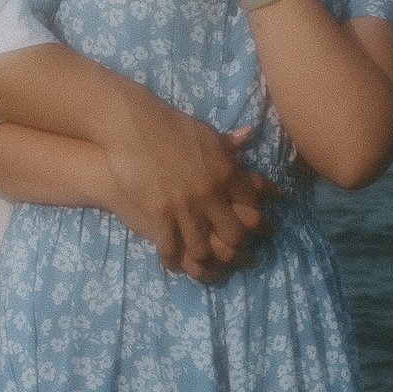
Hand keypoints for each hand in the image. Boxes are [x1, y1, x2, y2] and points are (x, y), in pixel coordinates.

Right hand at [100, 101, 276, 280]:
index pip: (252, 208)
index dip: (257, 223)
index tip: (259, 229)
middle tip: (235, 255)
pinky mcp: (159, 214)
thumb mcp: (206, 132)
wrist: (134, 126)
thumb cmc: (170, 126)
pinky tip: (171, 262)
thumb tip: (248, 134)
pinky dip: (172, 260)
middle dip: (236, 249)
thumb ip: (227, 144)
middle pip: (234, 236)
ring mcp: (184, 206)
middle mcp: (211, 193)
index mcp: (227, 172)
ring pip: (203, 248)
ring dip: (204, 260)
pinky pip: (170, 247)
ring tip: (203, 265)